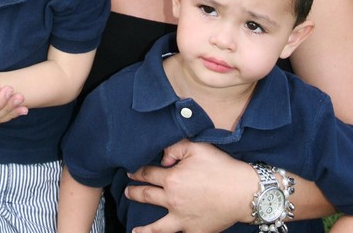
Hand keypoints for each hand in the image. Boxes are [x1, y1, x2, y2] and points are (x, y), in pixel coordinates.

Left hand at [125, 139, 254, 232]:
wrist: (243, 192)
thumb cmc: (221, 167)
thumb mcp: (197, 147)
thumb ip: (175, 147)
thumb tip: (163, 158)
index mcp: (172, 179)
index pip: (148, 174)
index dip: (137, 172)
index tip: (130, 172)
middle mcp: (173, 201)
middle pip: (147, 197)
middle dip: (134, 193)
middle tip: (127, 191)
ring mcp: (183, 220)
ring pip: (157, 227)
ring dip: (143, 229)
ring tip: (134, 230)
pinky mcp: (195, 231)